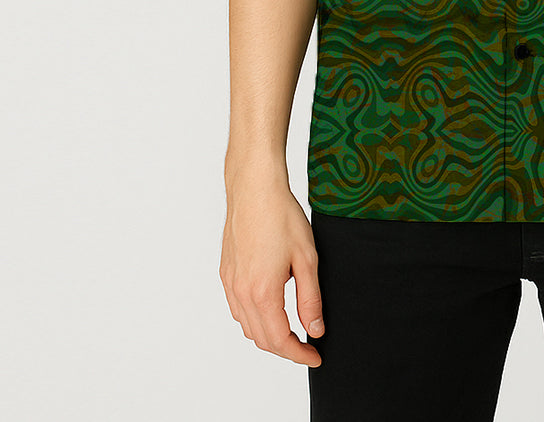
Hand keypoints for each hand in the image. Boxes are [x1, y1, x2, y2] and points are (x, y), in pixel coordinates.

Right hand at [220, 178, 324, 366]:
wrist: (254, 188)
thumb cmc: (281, 216)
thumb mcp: (307, 259)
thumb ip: (310, 299)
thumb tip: (314, 330)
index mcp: (262, 293)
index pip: (280, 340)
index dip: (299, 354)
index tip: (316, 356)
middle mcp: (241, 292)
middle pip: (261, 338)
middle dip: (285, 348)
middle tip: (307, 346)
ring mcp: (230, 283)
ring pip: (247, 326)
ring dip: (268, 335)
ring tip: (292, 330)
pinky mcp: (226, 272)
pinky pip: (237, 308)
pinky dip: (254, 319)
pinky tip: (269, 309)